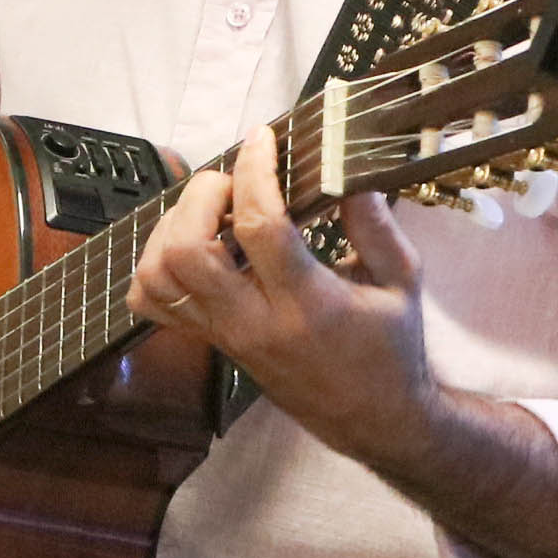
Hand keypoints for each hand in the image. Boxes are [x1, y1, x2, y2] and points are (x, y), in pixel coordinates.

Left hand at [125, 124, 557, 557]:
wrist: (375, 420)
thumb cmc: (392, 350)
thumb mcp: (403, 282)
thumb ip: (376, 225)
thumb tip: (348, 169)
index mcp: (309, 304)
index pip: (261, 226)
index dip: (254, 171)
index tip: (263, 138)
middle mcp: (256, 322)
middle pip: (187, 251)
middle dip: (202, 198)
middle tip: (233, 180)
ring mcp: (227, 336)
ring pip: (160, 276)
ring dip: (173, 227)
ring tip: (213, 209)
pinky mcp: (213, 343)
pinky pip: (154, 303)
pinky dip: (157, 263)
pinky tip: (194, 242)